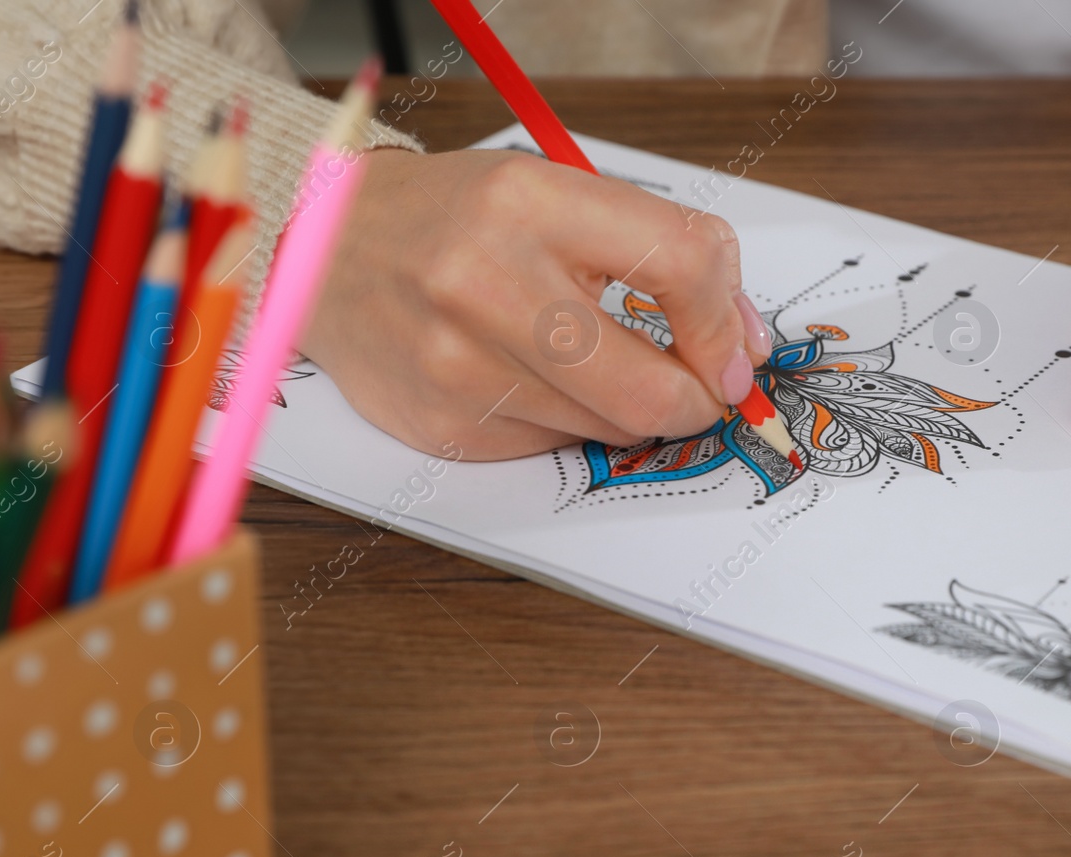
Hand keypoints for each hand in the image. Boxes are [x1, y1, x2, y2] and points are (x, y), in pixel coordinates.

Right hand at [302, 148, 774, 458]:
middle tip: (699, 390)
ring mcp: (457, 366)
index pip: (680, 265)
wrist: (327, 252)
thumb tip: (743, 347)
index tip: (734, 352)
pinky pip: (553, 448)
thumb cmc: (460, 221)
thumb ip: (660, 252)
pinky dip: (567, 424)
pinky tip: (529, 380)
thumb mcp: (557, 195)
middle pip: (648, 387)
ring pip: (607, 430)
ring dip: (628, 411)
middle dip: (695, 401)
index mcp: (529, 201)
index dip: (726, 323)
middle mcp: (485, 284)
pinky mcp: (443, 427)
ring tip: (593, 365)